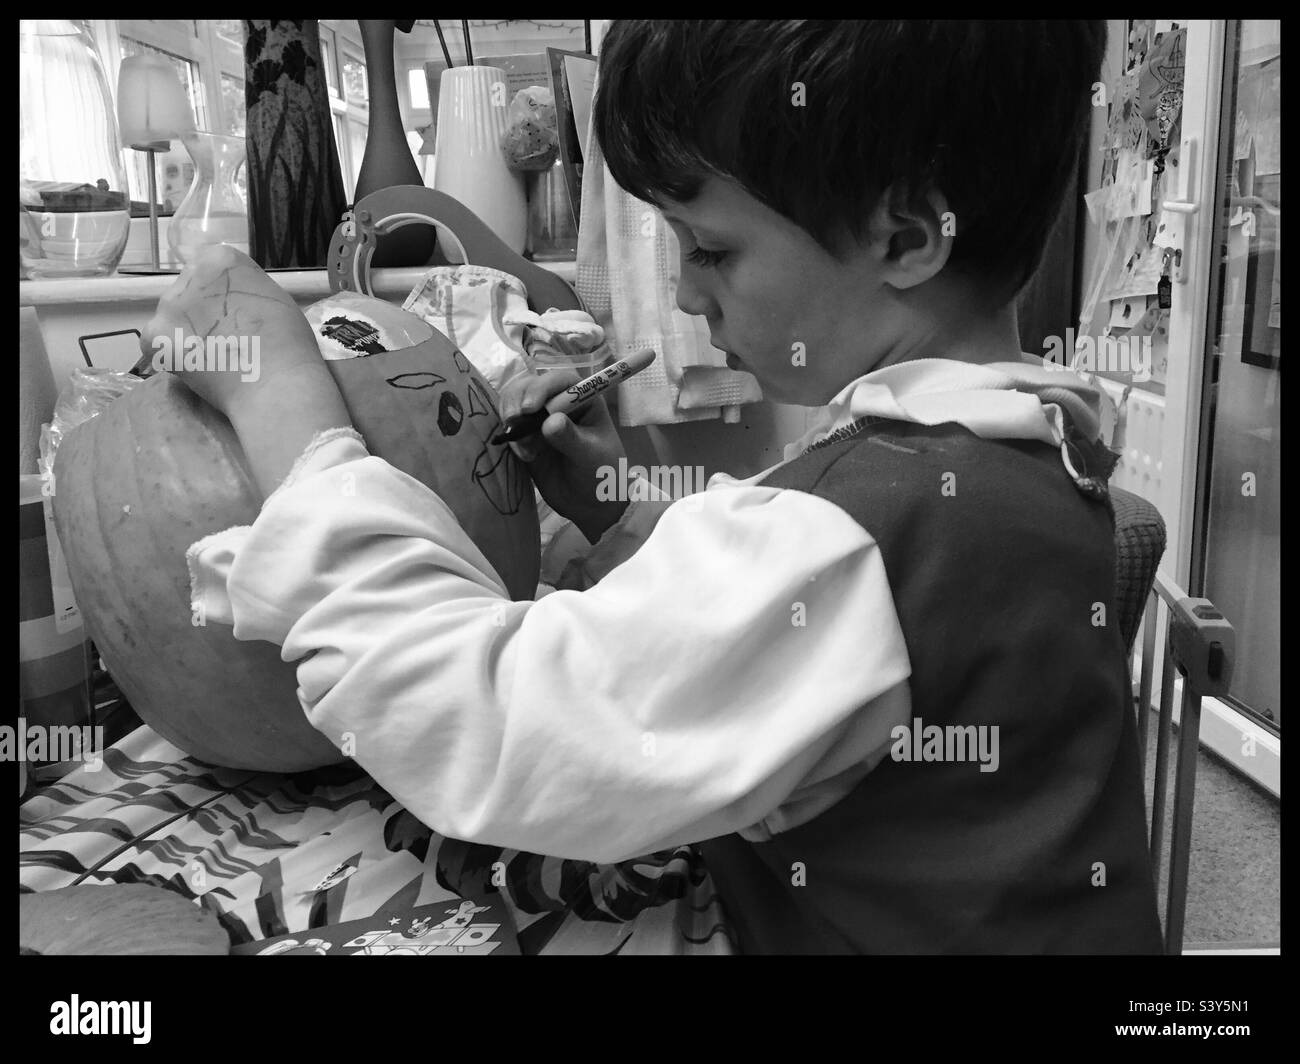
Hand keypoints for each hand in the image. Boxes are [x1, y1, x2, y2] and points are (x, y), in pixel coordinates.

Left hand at [139, 245, 332, 419]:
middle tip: (223, 339)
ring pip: (172, 316)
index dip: (225, 294)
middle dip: (201, 311)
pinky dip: (170, 355)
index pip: (213, 269)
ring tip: (210, 358)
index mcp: (223, 259)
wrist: (274, 383)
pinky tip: (193, 367)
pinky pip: (156, 343)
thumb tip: (235, 305)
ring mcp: (170, 305)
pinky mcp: (156, 336)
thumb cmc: (289, 344)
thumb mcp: (276, 300)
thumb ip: (248, 292)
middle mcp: (190, 274)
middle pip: (189, 290)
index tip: (237, 315)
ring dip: (185, 332)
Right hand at [498, 364, 632, 541]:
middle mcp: (559, 403)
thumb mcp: (591, 457)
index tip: (529, 408)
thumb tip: (550, 420)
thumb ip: (571, 438)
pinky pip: (509, 427)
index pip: (559, 381)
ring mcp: (540, 419)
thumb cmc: (602, 474)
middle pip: (529, 387)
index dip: (541, 388)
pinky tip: (524, 456)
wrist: (591, 503)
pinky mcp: (525, 437)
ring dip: (510, 420)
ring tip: (524, 448)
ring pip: (514, 404)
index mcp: (583, 399)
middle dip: (517, 401)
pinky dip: (509, 437)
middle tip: (513, 423)